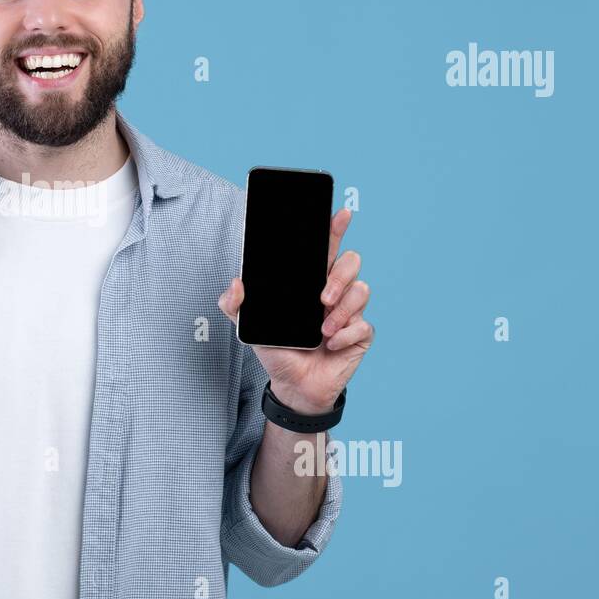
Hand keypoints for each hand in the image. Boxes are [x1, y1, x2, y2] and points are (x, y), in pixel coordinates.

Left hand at [218, 207, 373, 414]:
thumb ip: (234, 304)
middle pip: (350, 262)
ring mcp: (349, 312)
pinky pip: (364, 325)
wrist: (294, 386)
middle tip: (321, 298)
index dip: (335, 228)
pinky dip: (346, 335)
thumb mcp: (249, 327)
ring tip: (323, 329)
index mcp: (310, 282)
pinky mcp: (360, 334)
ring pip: (362, 290)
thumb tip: (236, 283)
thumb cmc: (277, 350)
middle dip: (339, 275)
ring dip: (342, 310)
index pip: (326, 248)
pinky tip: (331, 345)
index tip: (341, 213)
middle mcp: (333, 292)